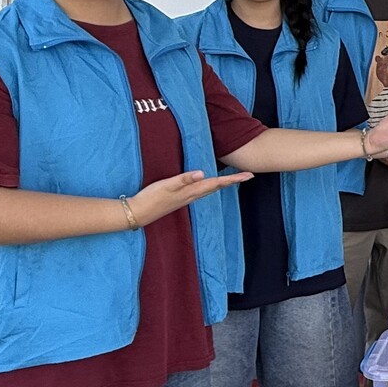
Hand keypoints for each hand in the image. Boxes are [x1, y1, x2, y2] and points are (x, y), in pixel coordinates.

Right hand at [130, 169, 252, 225]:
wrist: (138, 213)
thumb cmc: (151, 197)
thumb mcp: (167, 185)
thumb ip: (184, 179)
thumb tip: (203, 173)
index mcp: (192, 191)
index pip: (217, 183)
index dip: (233, 179)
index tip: (249, 175)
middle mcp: (192, 196)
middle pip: (217, 187)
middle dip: (232, 181)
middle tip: (247, 176)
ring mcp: (186, 199)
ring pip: (209, 190)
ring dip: (222, 184)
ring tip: (232, 179)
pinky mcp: (179, 199)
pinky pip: (200, 192)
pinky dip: (209, 186)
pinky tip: (207, 185)